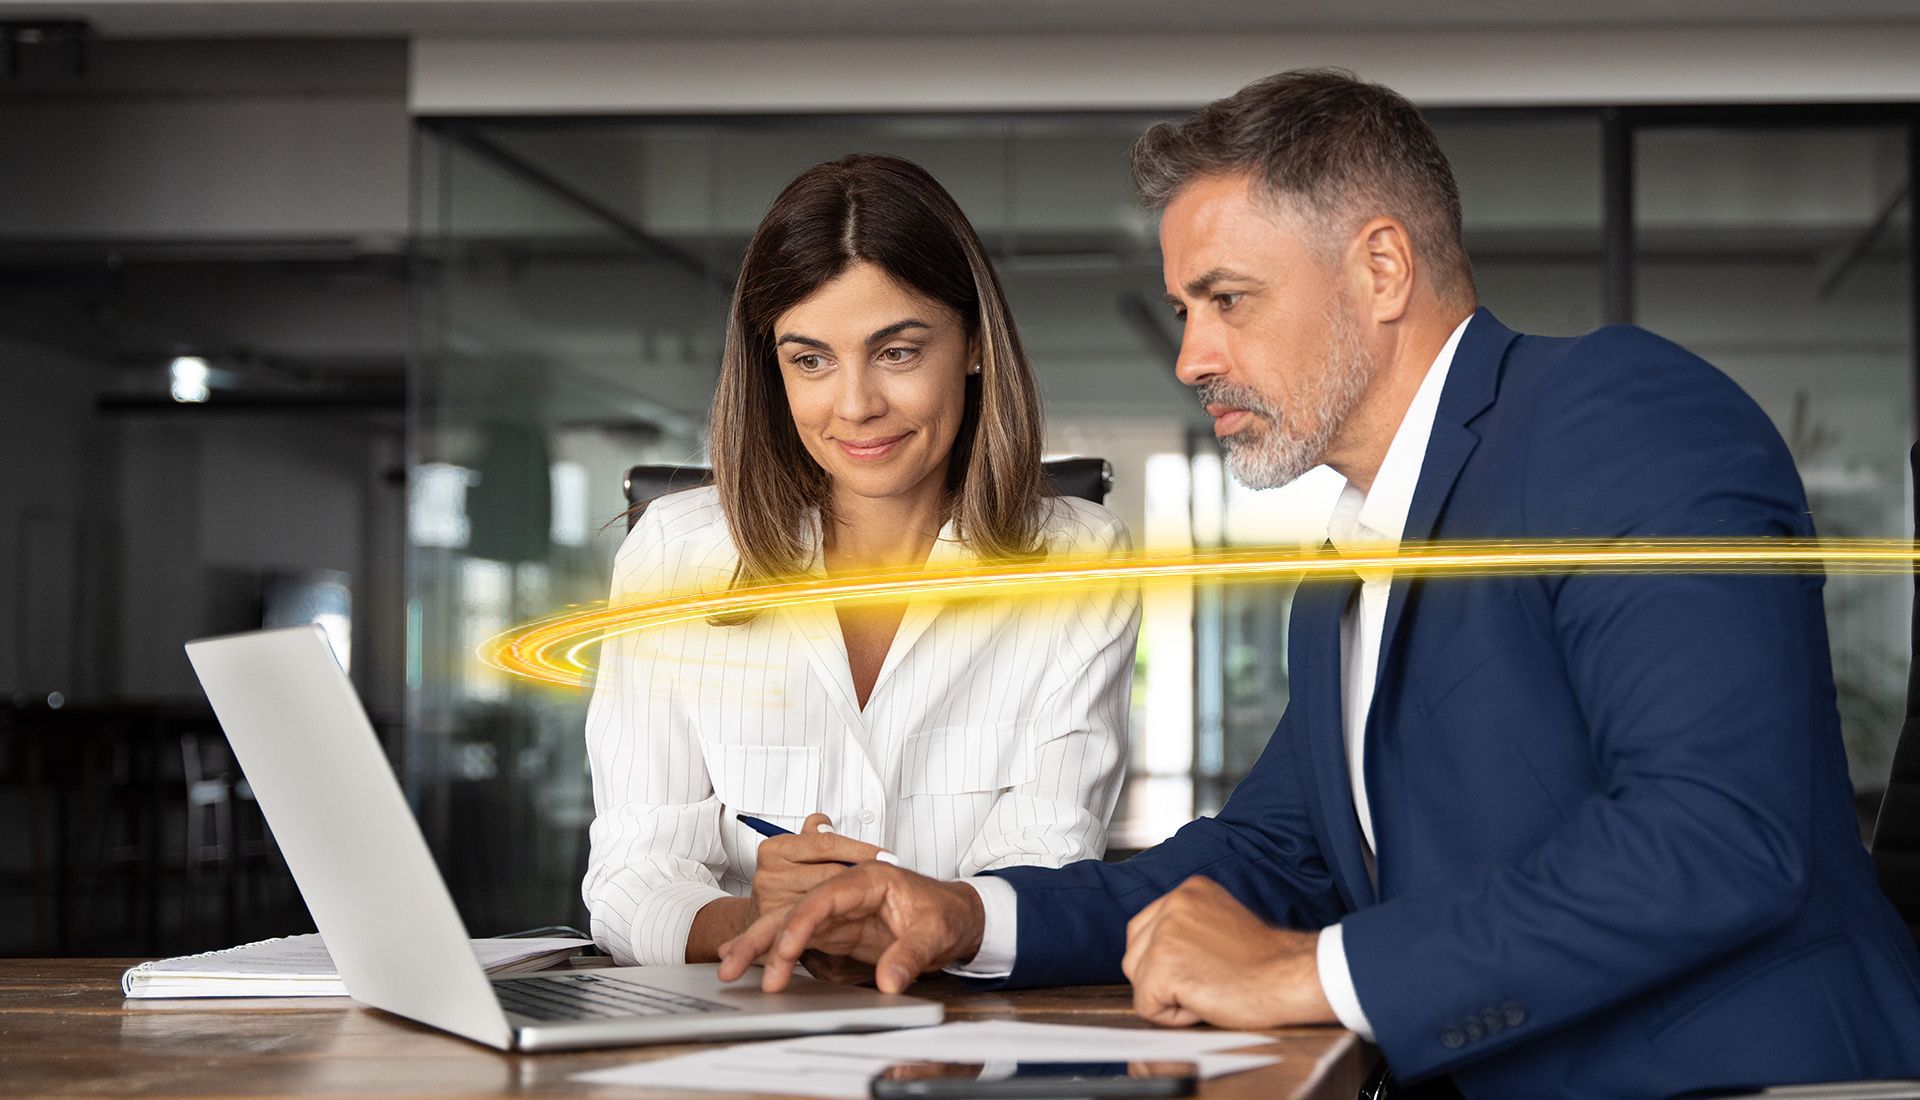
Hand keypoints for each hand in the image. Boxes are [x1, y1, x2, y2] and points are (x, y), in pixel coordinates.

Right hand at [715, 862, 983, 994]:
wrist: (958, 917)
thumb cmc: (948, 912)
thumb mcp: (936, 932)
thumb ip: (910, 955)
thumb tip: (889, 982)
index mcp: (868, 880)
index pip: (825, 897)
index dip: (801, 924)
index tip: (786, 951)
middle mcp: (845, 893)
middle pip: (797, 909)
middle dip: (763, 936)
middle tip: (733, 964)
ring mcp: (839, 913)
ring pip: (791, 926)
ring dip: (761, 946)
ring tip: (729, 967)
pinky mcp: (838, 932)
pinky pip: (800, 941)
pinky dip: (775, 952)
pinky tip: (750, 962)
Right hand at [747, 813, 895, 925]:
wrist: (753, 921)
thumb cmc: (785, 880)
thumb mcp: (795, 850)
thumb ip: (814, 834)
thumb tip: (826, 821)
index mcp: (775, 848)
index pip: (826, 843)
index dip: (860, 849)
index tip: (887, 856)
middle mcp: (770, 874)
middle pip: (830, 871)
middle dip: (860, 874)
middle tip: (889, 877)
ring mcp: (772, 902)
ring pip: (829, 897)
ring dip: (855, 898)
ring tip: (877, 897)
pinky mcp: (780, 928)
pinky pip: (820, 922)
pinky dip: (843, 919)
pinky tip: (862, 920)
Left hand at [1121, 876, 1334, 1029]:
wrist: (1291, 977)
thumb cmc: (1266, 963)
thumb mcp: (1220, 925)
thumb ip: (1187, 929)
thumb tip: (1156, 951)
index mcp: (1187, 892)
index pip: (1144, 930)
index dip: (1167, 960)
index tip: (1200, 967)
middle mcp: (1172, 905)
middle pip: (1135, 954)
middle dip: (1161, 977)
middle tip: (1207, 980)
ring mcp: (1165, 934)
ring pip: (1137, 979)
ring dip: (1168, 995)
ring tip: (1208, 988)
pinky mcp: (1164, 967)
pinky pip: (1147, 1006)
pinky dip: (1174, 1017)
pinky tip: (1205, 1003)